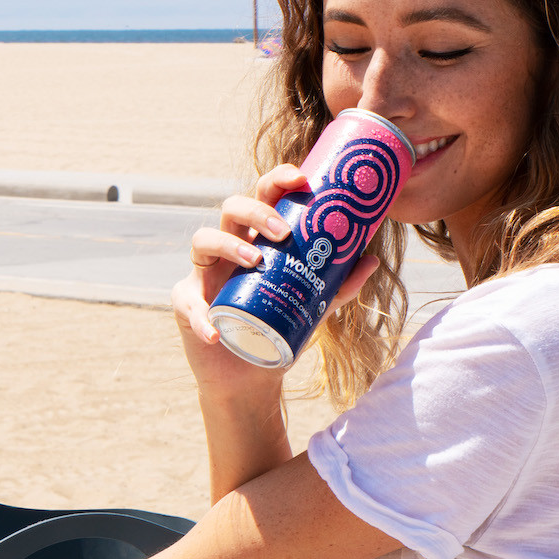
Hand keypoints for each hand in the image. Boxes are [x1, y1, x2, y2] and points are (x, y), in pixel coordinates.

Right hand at [171, 164, 379, 404]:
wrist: (251, 379)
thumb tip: (371, 260)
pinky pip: (187, 303)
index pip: (263, 198)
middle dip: (257, 210)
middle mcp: (228, 250)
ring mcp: (205, 274)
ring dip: (229, 244)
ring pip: (203, 240)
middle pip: (231, 209)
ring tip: (255, 261)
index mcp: (257, 242)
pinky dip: (200, 316)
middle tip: (283, 231)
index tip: (300, 178)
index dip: (276, 181)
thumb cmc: (277, 334)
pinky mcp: (186, 305)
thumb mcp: (312, 310)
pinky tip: (215, 332)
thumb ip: (338, 287)